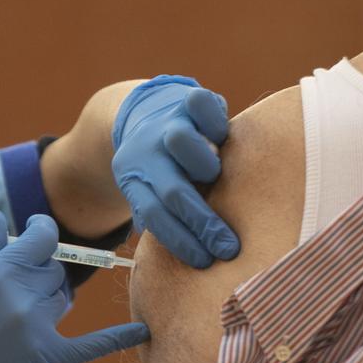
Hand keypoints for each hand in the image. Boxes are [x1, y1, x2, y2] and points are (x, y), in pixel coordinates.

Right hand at [0, 212, 149, 362]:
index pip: (43, 237)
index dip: (43, 233)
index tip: (39, 234)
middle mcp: (21, 298)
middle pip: (53, 270)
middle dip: (38, 273)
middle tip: (13, 289)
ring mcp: (36, 330)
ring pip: (63, 299)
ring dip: (50, 300)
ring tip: (19, 315)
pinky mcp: (46, 361)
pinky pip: (91, 346)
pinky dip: (119, 338)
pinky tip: (144, 331)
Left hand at [111, 75, 239, 267]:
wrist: (141, 112)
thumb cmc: (162, 167)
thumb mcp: (151, 190)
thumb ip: (167, 214)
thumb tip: (200, 257)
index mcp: (134, 179)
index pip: (156, 216)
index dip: (180, 241)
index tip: (205, 262)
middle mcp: (148, 152)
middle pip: (173, 191)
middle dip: (202, 223)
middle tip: (228, 248)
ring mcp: (168, 124)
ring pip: (181, 143)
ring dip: (203, 164)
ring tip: (217, 177)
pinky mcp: (187, 100)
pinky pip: (201, 104)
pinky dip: (214, 120)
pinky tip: (226, 137)